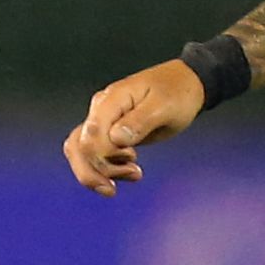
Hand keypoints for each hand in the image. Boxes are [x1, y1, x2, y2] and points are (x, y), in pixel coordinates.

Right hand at [63, 59, 207, 194]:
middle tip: (128, 178)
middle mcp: (100, 110)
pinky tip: (129, 173)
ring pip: (81, 153)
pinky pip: (95, 155)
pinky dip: (105, 169)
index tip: (133, 159)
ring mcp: (102, 122)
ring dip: (100, 173)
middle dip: (97, 171)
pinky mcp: (109, 133)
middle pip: (79, 147)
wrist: (185, 85)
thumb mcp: (164, 106)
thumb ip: (139, 122)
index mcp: (111, 100)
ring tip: (135, 174)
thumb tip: (116, 139)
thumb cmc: (177, 93)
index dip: (105, 157)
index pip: (92, 136)